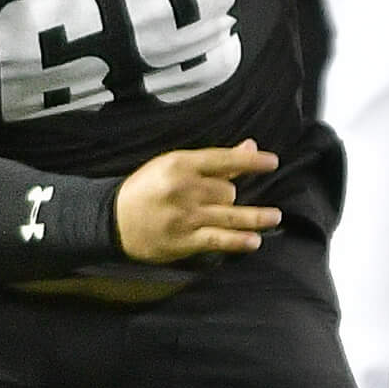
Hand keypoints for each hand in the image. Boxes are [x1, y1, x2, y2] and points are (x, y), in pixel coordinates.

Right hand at [114, 142, 281, 261]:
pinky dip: (238, 241)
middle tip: (219, 200)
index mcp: (180, 164)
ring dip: (255, 217)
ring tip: (274, 217)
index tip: (272, 162)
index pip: (223, 160)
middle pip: (228, 191)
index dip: (251, 161)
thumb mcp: (174, 165)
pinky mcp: (184, 240)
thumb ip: (214, 161)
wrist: (114, 220)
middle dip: (230, 195)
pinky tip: (254, 241)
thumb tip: (251, 146)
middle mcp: (184, 189)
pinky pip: (218, 239)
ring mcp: (185, 216)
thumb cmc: (148, 189)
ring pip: (229, 214)